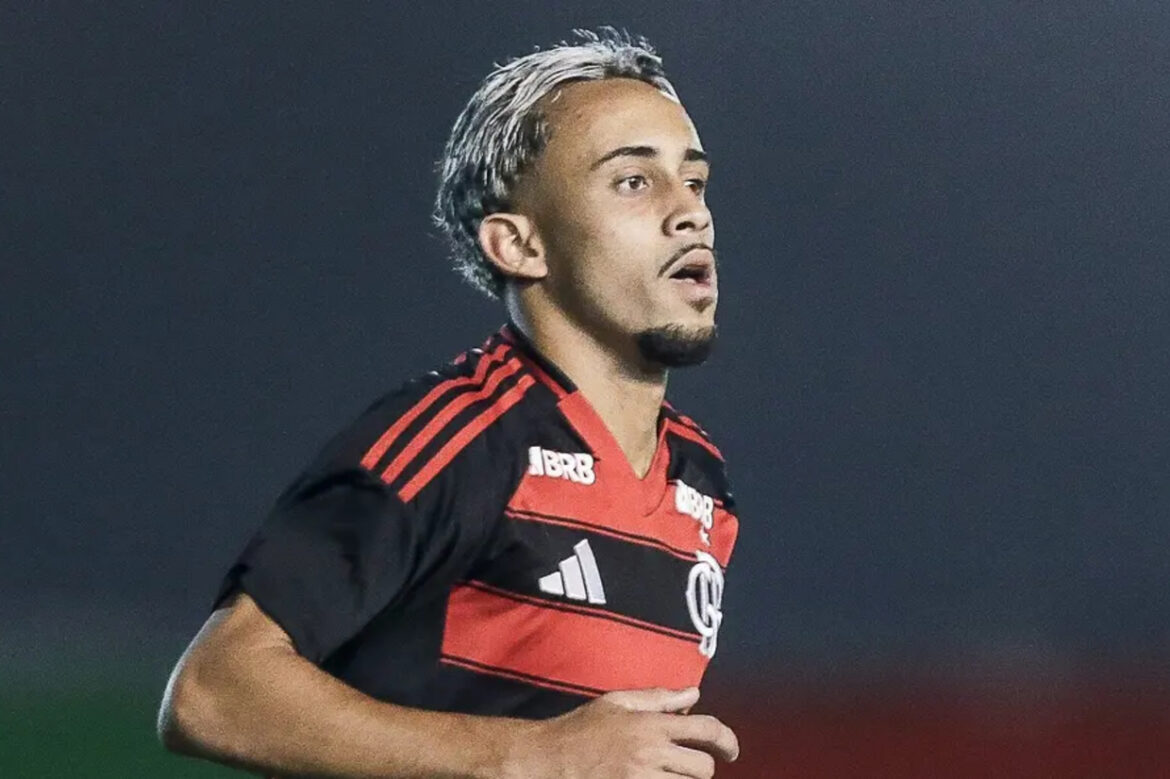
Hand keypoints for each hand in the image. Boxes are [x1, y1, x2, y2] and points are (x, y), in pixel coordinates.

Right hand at [501, 687, 738, 777]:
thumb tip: (693, 694)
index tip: (731, 750)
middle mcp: (650, 753)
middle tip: (690, 765)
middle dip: (703, 767)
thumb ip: (658, 698)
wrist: (548, 760)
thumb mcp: (616, 703)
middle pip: (703, 767)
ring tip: (671, 775)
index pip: (706, 729)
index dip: (727, 740)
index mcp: (650, 725)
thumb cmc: (580, 729)